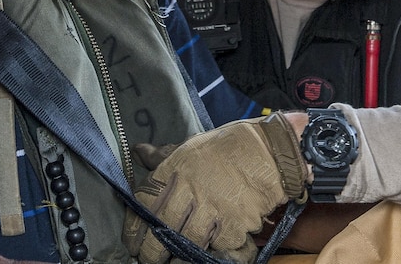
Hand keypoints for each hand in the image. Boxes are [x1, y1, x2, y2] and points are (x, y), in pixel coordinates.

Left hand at [123, 113, 307, 263]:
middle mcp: (191, 188)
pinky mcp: (235, 222)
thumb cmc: (227, 148)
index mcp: (176, 169)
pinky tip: (207, 251)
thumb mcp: (190, 148)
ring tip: (173, 262)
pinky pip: (219, 245)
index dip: (135, 227)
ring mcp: (213, 207)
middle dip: (152, 250)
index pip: (145, 202)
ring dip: (179, 256)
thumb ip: (163, 156)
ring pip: (188, 242)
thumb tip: (138, 151)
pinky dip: (213, 250)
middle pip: (163, 228)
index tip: (132, 241)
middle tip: (148, 259)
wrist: (268, 150)